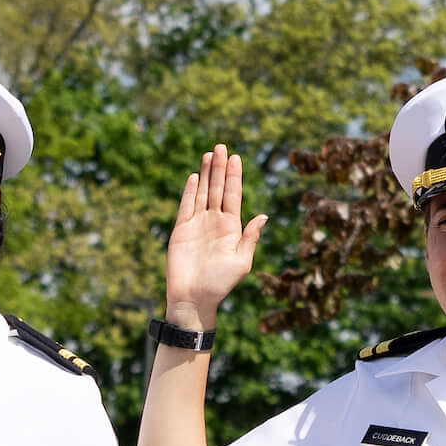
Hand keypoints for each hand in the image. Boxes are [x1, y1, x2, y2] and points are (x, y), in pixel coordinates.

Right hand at [165, 146, 268, 324]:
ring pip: (202, 192)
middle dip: (220, 167)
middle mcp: (214, 221)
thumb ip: (250, 237)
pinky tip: (193, 176)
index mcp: (231, 227)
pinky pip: (186, 206)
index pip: (233, 195)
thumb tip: (264, 216)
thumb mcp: (242, 261)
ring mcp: (197, 224)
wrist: (195, 299)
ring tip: (209, 153)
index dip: (234, 176)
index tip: (236, 157)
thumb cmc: (221, 284)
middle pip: (217, 188)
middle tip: (221, 146)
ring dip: (205, 173)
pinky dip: (189, 191)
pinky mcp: (181, 230)